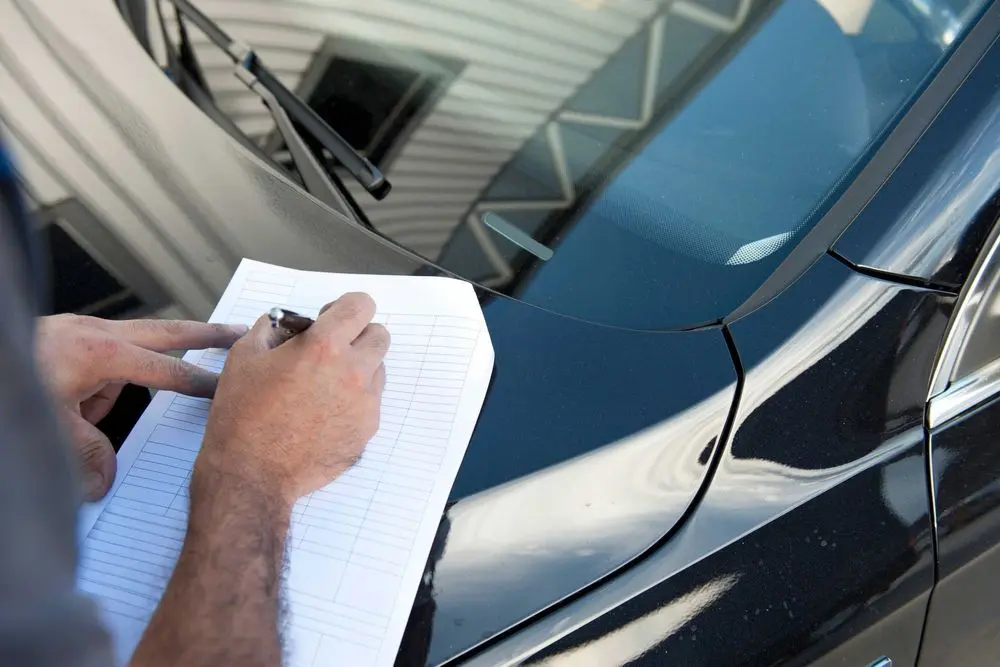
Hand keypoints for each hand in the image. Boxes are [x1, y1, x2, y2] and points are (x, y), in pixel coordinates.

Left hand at [35, 314, 247, 500]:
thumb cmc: (12, 383)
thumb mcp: (49, 428)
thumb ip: (85, 454)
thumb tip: (102, 481)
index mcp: (99, 351)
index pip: (166, 369)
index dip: (200, 382)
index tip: (229, 390)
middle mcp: (94, 334)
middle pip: (165, 331)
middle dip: (204, 334)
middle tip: (239, 330)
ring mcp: (79, 334)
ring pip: (130, 349)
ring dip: (143, 366)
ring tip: (141, 398)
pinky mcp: (66, 342)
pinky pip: (100, 365)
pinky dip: (105, 384)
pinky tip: (86, 409)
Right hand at [197, 293, 388, 507]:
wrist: (252, 474)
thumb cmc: (242, 416)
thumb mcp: (245, 356)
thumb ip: (272, 328)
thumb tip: (288, 322)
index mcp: (324, 348)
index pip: (361, 306)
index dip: (347, 307)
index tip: (332, 318)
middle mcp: (352, 373)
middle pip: (379, 336)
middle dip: (357, 336)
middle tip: (330, 350)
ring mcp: (365, 404)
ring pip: (377, 370)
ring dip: (358, 368)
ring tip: (323, 386)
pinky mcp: (367, 430)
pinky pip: (371, 402)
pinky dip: (354, 400)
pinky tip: (324, 413)